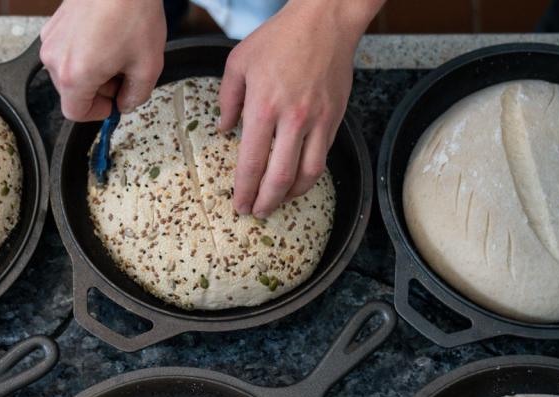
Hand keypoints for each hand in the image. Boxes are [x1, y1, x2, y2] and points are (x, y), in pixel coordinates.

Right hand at [40, 0, 166, 120]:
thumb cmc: (132, 12)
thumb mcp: (147, 66)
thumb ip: (136, 96)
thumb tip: (127, 103)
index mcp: (75, 76)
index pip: (75, 113)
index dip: (97, 113)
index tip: (112, 104)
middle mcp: (55, 58)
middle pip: (73, 91)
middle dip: (99, 89)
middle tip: (123, 72)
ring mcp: (52, 39)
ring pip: (70, 71)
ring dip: (93, 70)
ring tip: (117, 51)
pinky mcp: (54, 24)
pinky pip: (68, 51)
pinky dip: (86, 52)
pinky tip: (107, 37)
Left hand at [219, 0, 382, 217]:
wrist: (325, 21)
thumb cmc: (280, 38)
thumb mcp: (239, 62)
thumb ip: (228, 100)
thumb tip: (223, 129)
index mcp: (264, 107)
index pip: (252, 163)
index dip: (244, 190)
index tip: (239, 205)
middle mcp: (293, 119)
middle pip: (280, 178)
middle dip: (266, 202)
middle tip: (257, 213)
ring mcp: (318, 121)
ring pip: (307, 174)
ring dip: (291, 196)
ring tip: (277, 202)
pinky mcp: (334, 119)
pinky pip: (322, 157)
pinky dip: (309, 175)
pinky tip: (296, 179)